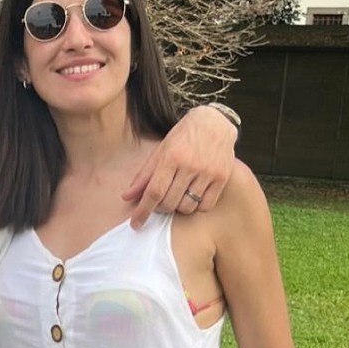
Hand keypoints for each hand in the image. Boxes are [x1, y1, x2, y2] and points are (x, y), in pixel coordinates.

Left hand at [123, 105, 238, 226]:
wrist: (214, 123)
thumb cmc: (183, 138)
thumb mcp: (160, 152)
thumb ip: (144, 176)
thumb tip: (126, 197)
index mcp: (171, 157)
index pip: (154, 191)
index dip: (143, 211)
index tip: (136, 224)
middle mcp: (190, 165)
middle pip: (170, 203)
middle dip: (161, 208)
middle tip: (161, 201)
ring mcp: (208, 172)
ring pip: (187, 207)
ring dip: (178, 207)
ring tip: (178, 195)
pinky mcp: (222, 177)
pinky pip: (206, 206)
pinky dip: (197, 206)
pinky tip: (193, 195)